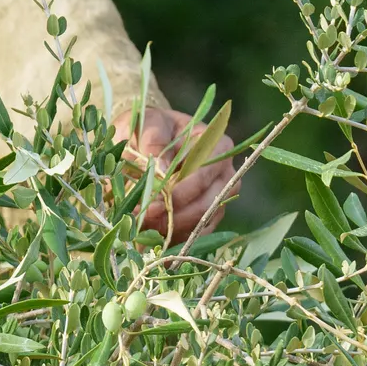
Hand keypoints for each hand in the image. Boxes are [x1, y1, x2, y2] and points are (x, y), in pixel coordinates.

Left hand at [134, 103, 237, 243]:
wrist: (141, 139)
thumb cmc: (146, 127)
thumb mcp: (145, 125)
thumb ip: (152, 143)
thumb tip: (162, 172)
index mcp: (216, 145)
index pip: (205, 174)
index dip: (181, 191)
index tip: (153, 201)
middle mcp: (225, 173)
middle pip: (208, 203)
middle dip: (175, 215)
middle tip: (144, 218)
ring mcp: (218, 197)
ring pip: (203, 222)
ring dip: (173, 229)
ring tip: (142, 228)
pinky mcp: (205, 216)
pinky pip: (195, 234)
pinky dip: (174, 239)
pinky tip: (150, 240)